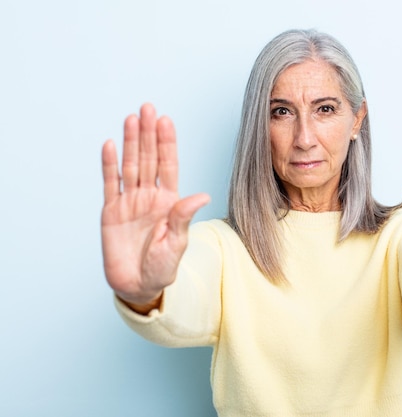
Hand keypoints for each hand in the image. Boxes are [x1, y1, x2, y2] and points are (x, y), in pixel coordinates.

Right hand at [101, 104, 209, 308]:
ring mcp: (130, 202)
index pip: (168, 165)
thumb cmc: (163, 267)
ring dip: (131, 142)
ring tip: (131, 118)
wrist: (138, 285)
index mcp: (169, 201)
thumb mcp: (177, 242)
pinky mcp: (111, 211)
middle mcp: (150, 196)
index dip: (167, 143)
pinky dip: (109, 165)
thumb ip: (184, 216)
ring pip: (130, 165)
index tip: (166, 121)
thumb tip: (202, 195)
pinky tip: (111, 145)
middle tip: (148, 108)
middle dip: (148, 133)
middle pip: (149, 159)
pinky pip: (110, 183)